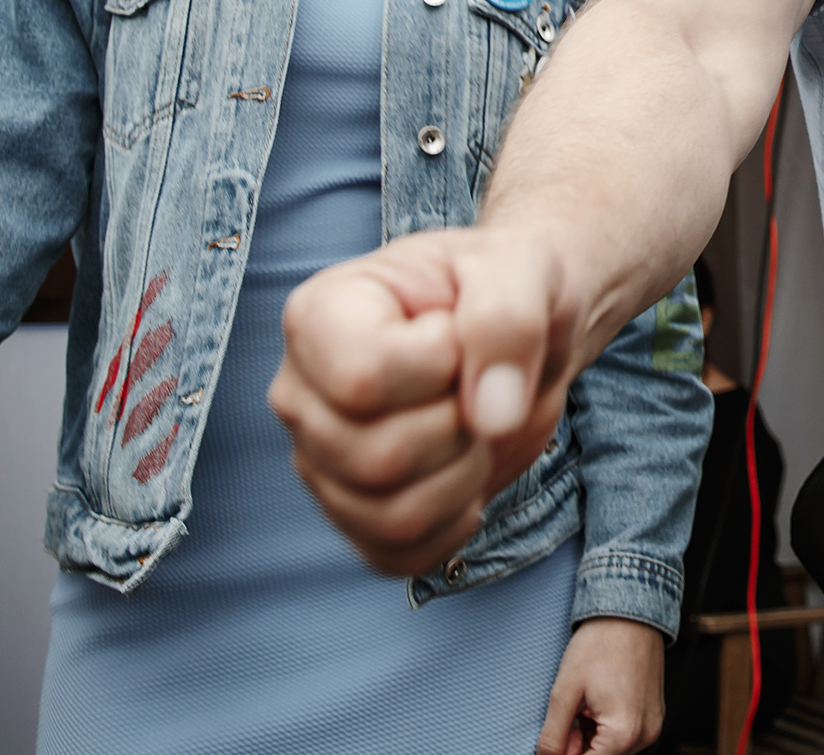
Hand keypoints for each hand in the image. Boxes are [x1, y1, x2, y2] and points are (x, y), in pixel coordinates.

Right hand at [268, 225, 580, 575]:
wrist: (515, 329)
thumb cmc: (505, 286)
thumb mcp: (523, 268)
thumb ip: (507, 320)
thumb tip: (493, 416)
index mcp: (318, 317)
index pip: (365, 377)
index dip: (443, 363)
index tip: (458, 330)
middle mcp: (300, 395)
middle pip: (380, 458)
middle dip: (462, 424)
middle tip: (476, 382)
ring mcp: (319, 462)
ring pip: (392, 517)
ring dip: (465, 472)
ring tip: (473, 421)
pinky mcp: (351, 516)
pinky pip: (400, 554)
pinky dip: (454, 522)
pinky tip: (464, 466)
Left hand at [537, 618, 665, 754]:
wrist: (630, 613)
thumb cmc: (600, 645)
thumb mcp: (565, 692)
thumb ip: (553, 737)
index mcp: (624, 733)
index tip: (557, 737)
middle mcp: (645, 735)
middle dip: (578, 748)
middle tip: (570, 717)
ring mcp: (652, 726)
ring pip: (612, 751)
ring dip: (592, 740)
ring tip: (584, 706)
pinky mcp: (653, 716)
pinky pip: (625, 737)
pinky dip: (606, 730)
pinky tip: (598, 705)